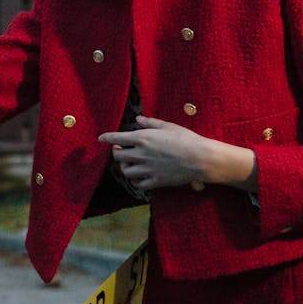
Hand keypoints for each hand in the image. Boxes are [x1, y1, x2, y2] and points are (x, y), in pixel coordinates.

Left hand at [98, 116, 215, 192]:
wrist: (201, 158)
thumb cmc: (186, 138)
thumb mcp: (167, 126)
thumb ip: (150, 123)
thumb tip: (137, 119)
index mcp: (143, 138)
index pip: (116, 138)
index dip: (106, 138)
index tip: (101, 139)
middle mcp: (141, 154)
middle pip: (118, 156)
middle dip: (116, 153)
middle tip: (120, 150)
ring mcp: (148, 169)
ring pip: (126, 171)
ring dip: (124, 167)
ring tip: (129, 163)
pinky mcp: (156, 181)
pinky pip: (138, 184)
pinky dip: (135, 181)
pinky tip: (138, 176)